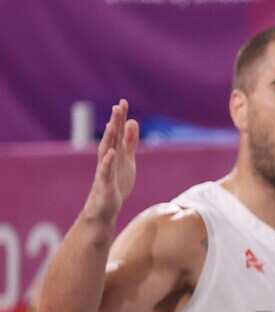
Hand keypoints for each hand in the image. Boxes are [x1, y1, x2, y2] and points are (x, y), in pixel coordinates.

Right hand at [86, 99, 139, 218]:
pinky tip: (111, 153)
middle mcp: (108, 160)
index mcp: (115, 154)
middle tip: (118, 106)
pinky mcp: (106, 186)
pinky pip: (106, 173)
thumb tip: (132, 122)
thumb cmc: (116, 183)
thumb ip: (130, 142)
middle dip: (115, 123)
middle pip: (112, 139)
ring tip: (113, 125)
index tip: (123, 102)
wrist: (104, 209)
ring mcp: (105, 172)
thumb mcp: (127, 160)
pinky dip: (108, 163)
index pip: (118, 134)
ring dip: (109, 139)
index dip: (120, 119)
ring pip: (106, 153)